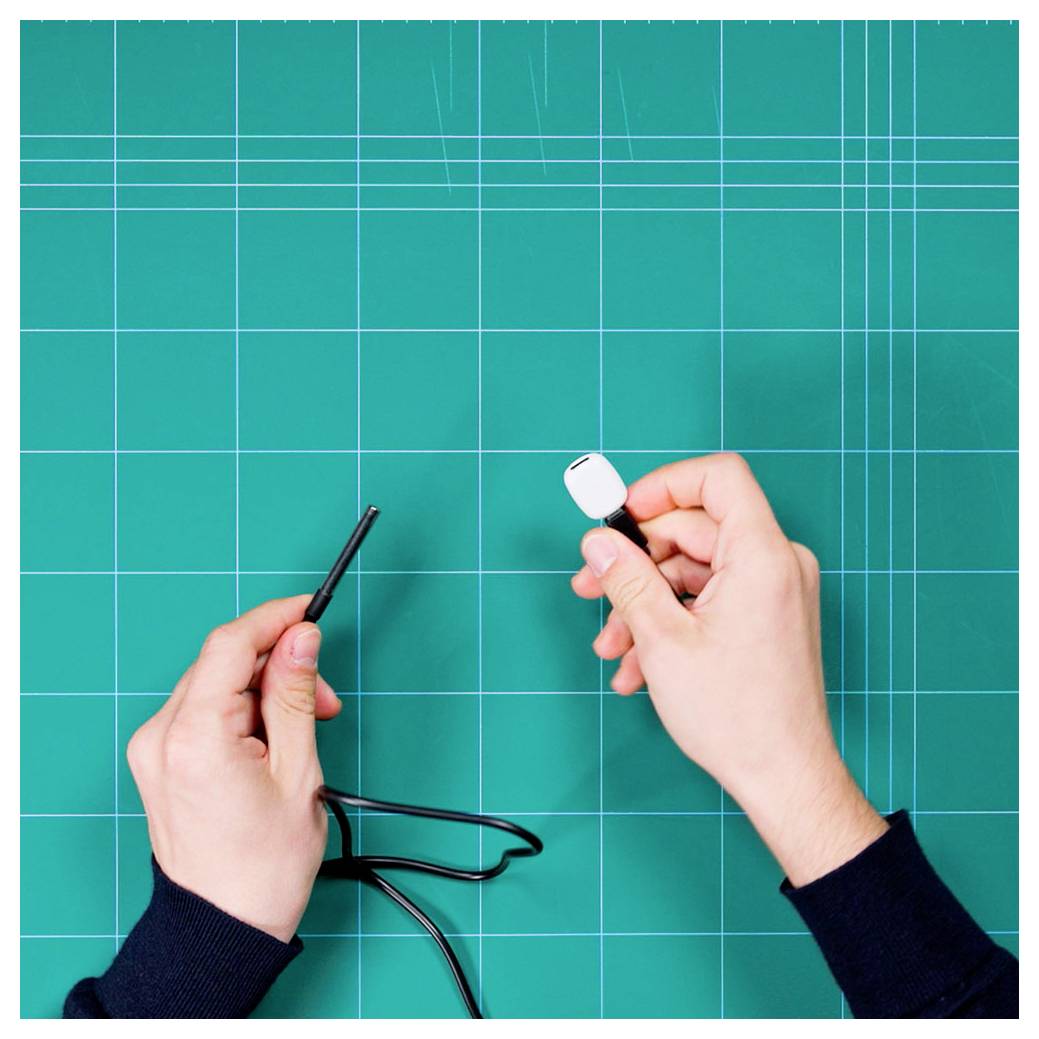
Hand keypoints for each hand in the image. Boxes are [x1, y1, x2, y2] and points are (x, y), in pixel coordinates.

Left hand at [126, 595, 341, 940]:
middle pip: (223, 662)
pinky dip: (242, 709)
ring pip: (215, 682)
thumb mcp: (298, 771)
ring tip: (303, 726)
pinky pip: (203, 707)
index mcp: (194, 737)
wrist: (224, 924)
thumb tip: (301, 637)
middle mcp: (160, 734)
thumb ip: (294, 695)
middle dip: (278, 665)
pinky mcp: (158, 757)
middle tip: (323, 699)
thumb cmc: (265, 863)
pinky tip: (272, 736)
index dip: (274, 618)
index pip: (230, 645)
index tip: (310, 612)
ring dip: (263, 689)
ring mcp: (153, 747)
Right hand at [572, 454, 886, 885]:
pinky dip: (670, 621)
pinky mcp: (766, 618)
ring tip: (610, 646)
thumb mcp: (663, 641)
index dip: (663, 486)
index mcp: (762, 555)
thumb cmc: (737, 717)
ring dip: (644, 603)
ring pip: (693, 571)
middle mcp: (776, 564)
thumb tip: (598, 542)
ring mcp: (773, 592)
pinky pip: (709, 599)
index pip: (718, 478)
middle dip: (634, 561)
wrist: (785, 778)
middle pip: (693, 529)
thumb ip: (627, 580)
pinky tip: (636, 665)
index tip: (621, 517)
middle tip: (589, 588)